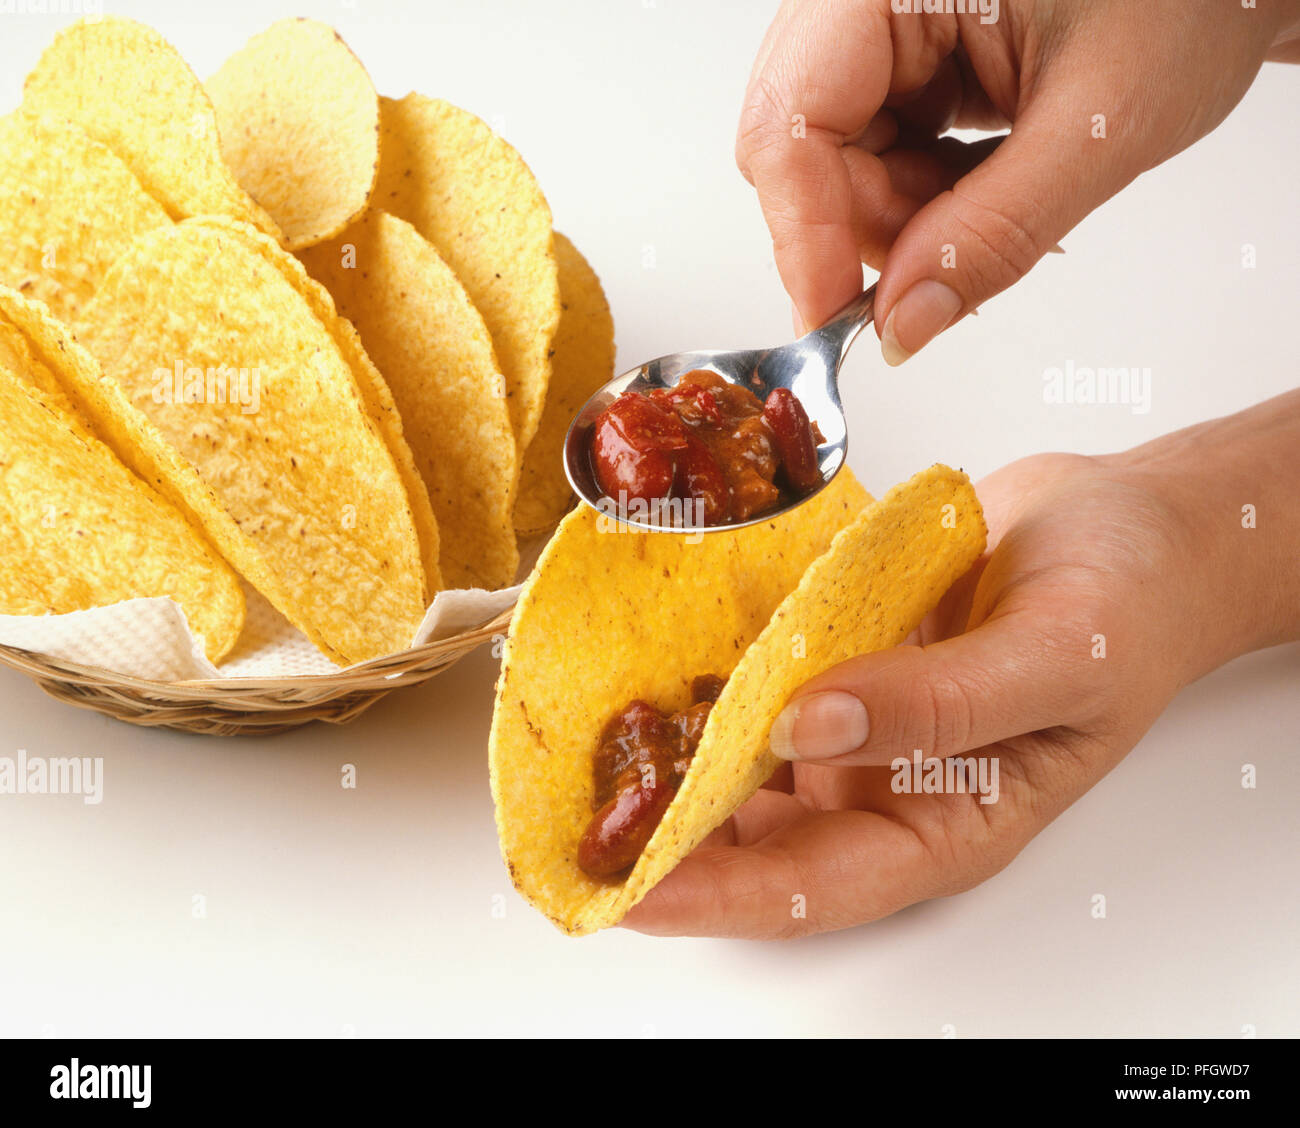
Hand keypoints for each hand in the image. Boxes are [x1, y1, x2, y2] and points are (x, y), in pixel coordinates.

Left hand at [623, 392, 1299, 937]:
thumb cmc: (1129, 606)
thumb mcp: (1055, 661)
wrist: (1132, 525)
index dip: (714, 898)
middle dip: (662, 842)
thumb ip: (940, 704)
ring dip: (665, 764)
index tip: (626, 892)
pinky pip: (754, 681)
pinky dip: (700, 680)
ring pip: (740, 765)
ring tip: (579, 753)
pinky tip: (642, 665)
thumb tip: (813, 726)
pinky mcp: (834, 659)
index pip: (812, 888)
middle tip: (567, 827)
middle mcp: (884, 784)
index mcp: (944, 822)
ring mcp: (853, 722)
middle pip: (754, 839)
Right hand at [735, 0, 1299, 357]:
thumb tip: (903, 324)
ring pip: (833, 160)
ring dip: (900, 219)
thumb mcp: (1099, 128)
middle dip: (863, 231)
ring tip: (996, 209)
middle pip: (800, 146)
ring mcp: (883, 20)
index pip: (792, 121)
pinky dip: (921, 196)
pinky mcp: (905, 52)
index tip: (839, 320)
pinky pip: (874, 149)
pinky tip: (983, 189)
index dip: (805, 234)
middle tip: (936, 280)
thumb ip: (993, 234)